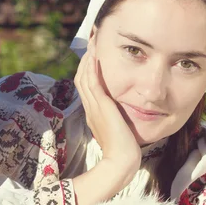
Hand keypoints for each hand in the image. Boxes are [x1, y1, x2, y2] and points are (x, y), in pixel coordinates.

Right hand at [74, 50, 140, 178]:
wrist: (121, 161)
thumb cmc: (124, 150)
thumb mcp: (118, 129)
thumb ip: (117, 119)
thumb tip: (123, 113)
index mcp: (93, 113)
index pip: (85, 87)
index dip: (87, 70)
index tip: (93, 56)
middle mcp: (90, 108)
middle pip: (81, 78)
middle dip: (85, 60)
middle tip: (90, 43)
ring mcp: (94, 108)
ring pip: (84, 78)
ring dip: (87, 59)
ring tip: (92, 43)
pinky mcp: (101, 107)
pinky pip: (92, 83)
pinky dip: (92, 69)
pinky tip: (96, 57)